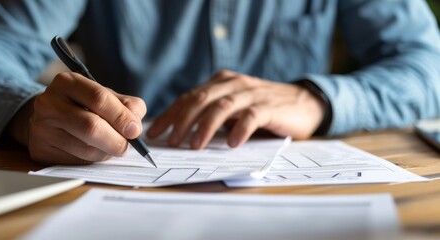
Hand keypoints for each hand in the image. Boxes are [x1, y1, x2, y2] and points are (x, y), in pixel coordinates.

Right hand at [7, 72, 146, 163]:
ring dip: (106, 153)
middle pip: (91, 126)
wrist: (46, 118)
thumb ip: (126, 105)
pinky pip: (76, 162)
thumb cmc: (82, 106)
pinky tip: (93, 152)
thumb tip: (135, 125)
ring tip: (110, 147)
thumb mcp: (104, 96)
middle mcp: (49, 103)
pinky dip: (92, 161)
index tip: (135, 130)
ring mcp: (42, 128)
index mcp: (67, 82)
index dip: (121, 117)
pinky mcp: (40, 150)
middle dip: (116, 140)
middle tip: (126, 146)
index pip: (99, 98)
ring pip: (86, 149)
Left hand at [146, 70, 324, 148]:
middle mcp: (233, 84)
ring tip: (195, 145)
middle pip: (201, 99)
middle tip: (172, 141)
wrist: (304, 105)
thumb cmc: (262, 110)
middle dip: (182, 120)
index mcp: (221, 82)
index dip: (170, 114)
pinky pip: (251, 116)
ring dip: (205, 127)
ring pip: (222, 107)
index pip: (189, 97)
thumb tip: (180, 134)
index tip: (156, 132)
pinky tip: (232, 143)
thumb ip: (212, 115)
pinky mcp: (270, 106)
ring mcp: (252, 93)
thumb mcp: (233, 110)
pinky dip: (239, 129)